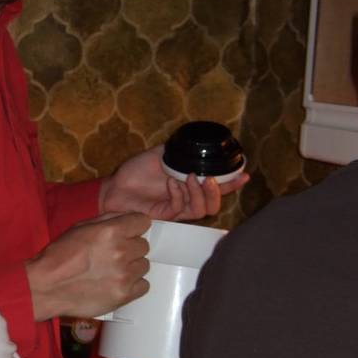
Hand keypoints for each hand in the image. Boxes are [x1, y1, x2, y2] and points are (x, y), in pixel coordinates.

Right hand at [25, 212, 150, 321]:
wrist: (46, 286)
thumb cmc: (59, 256)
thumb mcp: (80, 226)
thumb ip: (107, 220)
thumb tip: (127, 218)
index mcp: (111, 231)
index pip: (143, 222)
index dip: (134, 227)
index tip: (128, 232)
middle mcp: (121, 251)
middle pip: (144, 245)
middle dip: (131, 248)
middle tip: (112, 254)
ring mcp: (124, 275)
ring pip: (144, 265)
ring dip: (131, 267)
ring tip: (112, 270)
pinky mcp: (124, 295)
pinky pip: (143, 285)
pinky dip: (133, 284)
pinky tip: (116, 282)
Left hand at [99, 145, 247, 220]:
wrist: (114, 187)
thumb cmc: (135, 172)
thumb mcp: (160, 155)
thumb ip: (177, 151)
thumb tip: (193, 142)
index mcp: (190, 184)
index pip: (217, 186)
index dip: (232, 183)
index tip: (243, 173)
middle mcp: (187, 198)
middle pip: (214, 203)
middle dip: (219, 191)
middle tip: (211, 178)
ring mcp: (177, 208)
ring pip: (202, 209)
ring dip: (200, 193)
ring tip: (191, 178)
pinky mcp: (165, 215)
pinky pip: (180, 208)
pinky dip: (179, 194)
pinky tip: (171, 183)